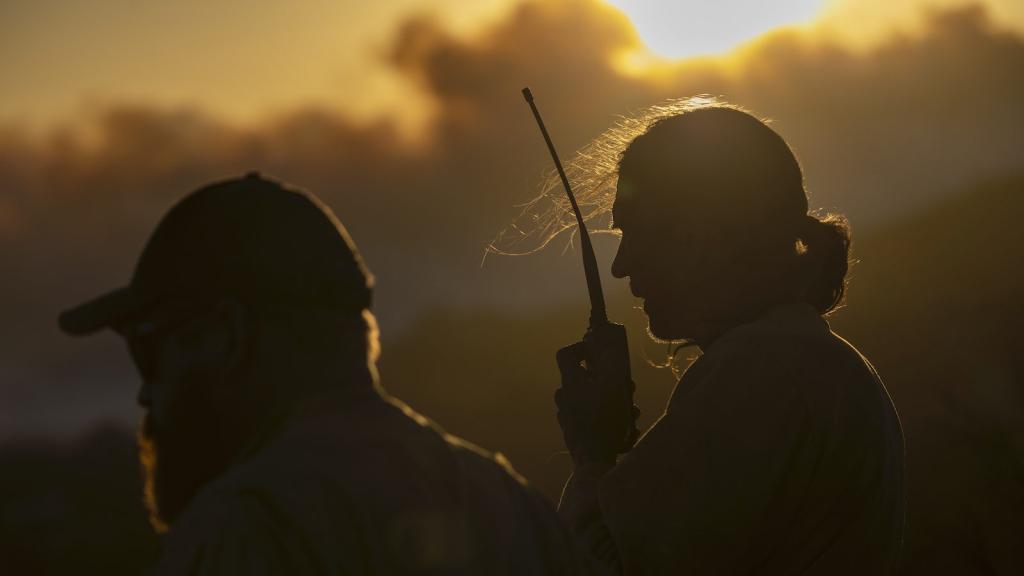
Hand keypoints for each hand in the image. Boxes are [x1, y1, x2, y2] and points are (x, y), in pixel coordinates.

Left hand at [555, 323, 639, 467]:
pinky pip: (592, 418)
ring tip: (633, 413)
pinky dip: (608, 420)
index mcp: (569, 382)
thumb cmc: (603, 420)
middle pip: (586, 378)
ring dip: (614, 402)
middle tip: (628, 388)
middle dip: (610, 380)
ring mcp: (567, 415)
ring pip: (593, 399)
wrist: (592, 461)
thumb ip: (611, 362)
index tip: (598, 351)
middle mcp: (564, 396)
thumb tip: (609, 347)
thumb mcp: (613, 385)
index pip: (565, 354)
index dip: (581, 347)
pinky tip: (627, 431)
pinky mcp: (574, 432)